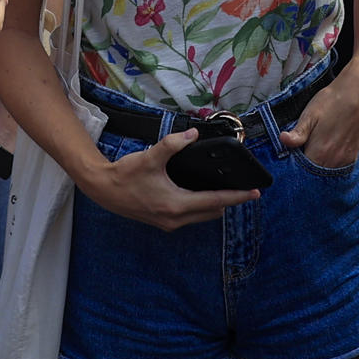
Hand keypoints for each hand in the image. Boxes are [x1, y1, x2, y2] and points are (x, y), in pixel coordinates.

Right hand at [80, 128, 262, 230]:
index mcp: (176, 205)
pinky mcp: (163, 222)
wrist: (103, 190)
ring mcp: (168, 223)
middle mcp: (175, 219)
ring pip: (202, 216)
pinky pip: (190, 217)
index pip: (215, 201)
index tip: (255, 193)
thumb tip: (193, 135)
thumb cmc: (125, 175)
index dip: (237, 196)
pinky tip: (201, 194)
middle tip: (244, 188)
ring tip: (226, 190)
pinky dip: (201, 207)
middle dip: (229, 201)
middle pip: (212, 212)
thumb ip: (173, 145)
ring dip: (215, 205)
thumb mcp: (150, 157)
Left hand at [279, 72, 358, 169]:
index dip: (293, 166)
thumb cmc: (333, 101)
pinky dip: (328, 165)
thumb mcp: (310, 114)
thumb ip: (298, 132)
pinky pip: (337, 169)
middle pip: (313, 175)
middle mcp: (333, 160)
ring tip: (311, 151)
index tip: (289, 157)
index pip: (301, 171)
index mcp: (320, 152)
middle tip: (300, 152)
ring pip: (325, 172)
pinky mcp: (352, 156)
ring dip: (317, 167)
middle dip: (304, 169)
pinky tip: (324, 153)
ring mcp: (344, 160)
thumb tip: (283, 140)